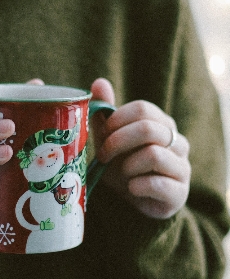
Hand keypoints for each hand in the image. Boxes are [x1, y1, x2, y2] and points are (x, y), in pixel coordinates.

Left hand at [91, 78, 190, 218]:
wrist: (133, 199)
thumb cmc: (120, 163)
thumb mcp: (109, 138)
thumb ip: (105, 112)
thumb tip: (99, 81)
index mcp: (161, 124)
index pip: (143, 109)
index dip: (117, 120)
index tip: (102, 135)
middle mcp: (177, 142)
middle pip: (148, 129)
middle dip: (117, 142)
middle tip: (103, 156)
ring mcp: (181, 167)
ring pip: (153, 155)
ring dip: (127, 166)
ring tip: (121, 174)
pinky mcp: (179, 192)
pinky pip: (157, 183)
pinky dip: (137, 186)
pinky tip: (132, 188)